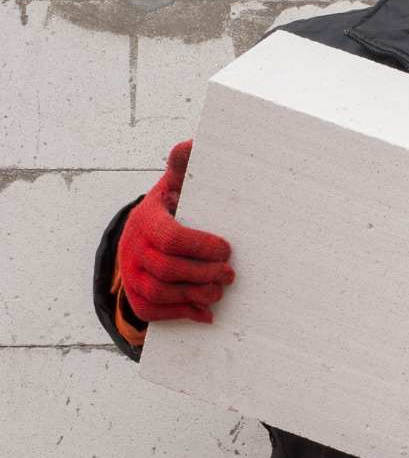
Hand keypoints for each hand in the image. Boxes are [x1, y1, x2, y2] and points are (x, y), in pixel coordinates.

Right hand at [117, 139, 234, 323]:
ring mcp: (130, 275)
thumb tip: (191, 143)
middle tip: (230, 274)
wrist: (139, 237)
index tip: (227, 248)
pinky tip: (205, 312)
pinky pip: (153, 313)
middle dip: (203, 274)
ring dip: (196, 295)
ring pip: (160, 294)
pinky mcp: (135, 297)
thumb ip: (184, 167)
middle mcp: (132, 248)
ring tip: (219, 289)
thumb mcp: (175, 186)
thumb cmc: (169, 210)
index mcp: (146, 219)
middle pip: (167, 270)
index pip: (171, 238)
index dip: (201, 247)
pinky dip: (182, 314)